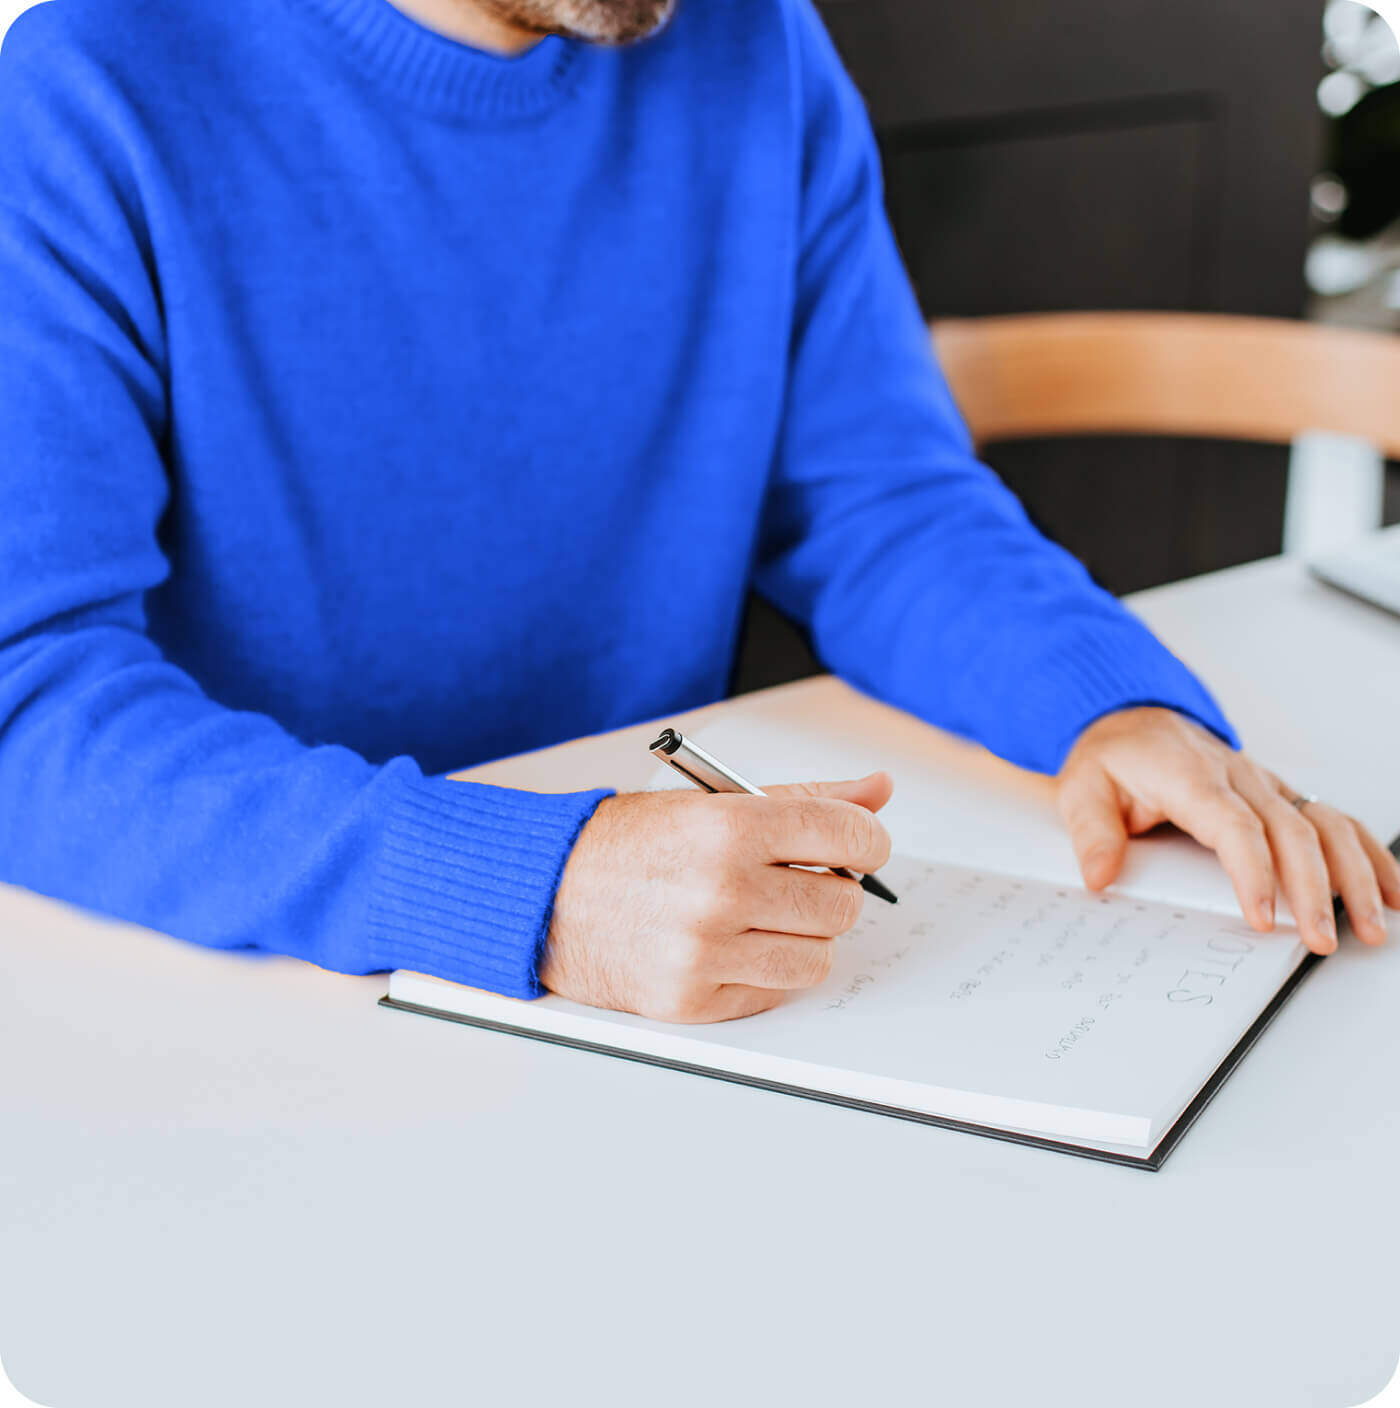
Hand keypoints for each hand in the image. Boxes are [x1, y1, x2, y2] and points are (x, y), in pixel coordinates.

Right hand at [541, 773, 893, 1021]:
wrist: (544, 894)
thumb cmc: (628, 844)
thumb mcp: (713, 802)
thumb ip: (804, 798)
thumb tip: (878, 790)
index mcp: (730, 827)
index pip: (849, 836)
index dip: (866, 840)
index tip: (858, 845)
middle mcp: (720, 890)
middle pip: (841, 904)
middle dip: (831, 891)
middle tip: (796, 883)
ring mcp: (704, 951)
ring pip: (817, 958)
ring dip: (801, 938)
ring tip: (762, 918)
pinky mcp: (690, 1000)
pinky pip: (775, 993)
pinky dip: (764, 973)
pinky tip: (730, 946)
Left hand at [1057, 707, 1399, 955]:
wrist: (1132, 718)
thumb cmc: (1113, 757)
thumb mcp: (1082, 788)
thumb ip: (1092, 832)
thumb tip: (1100, 876)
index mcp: (1192, 777)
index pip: (1235, 825)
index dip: (1253, 872)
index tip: (1261, 916)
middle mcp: (1239, 778)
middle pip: (1291, 832)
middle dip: (1313, 890)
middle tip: (1319, 940)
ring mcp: (1266, 786)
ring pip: (1327, 824)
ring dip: (1356, 875)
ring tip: (1371, 925)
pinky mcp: (1281, 796)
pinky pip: (1335, 821)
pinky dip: (1369, 855)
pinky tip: (1391, 891)